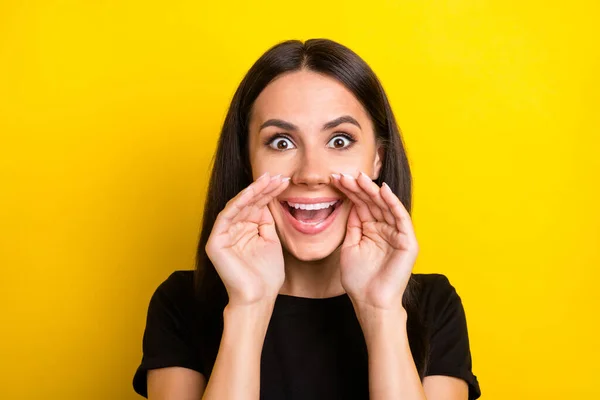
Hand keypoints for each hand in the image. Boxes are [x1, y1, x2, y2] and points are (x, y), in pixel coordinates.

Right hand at [205, 172, 289, 306]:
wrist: (258, 298)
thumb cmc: (266, 276)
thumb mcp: (271, 242)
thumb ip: (267, 222)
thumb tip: (268, 201)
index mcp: (245, 230)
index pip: (256, 206)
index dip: (269, 192)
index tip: (284, 181)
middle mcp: (232, 230)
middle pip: (248, 203)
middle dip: (263, 188)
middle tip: (277, 176)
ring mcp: (222, 235)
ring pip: (238, 205)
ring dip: (254, 191)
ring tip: (269, 180)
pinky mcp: (215, 241)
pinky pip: (227, 215)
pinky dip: (240, 202)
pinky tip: (253, 192)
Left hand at [331, 171, 418, 310]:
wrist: (370, 302)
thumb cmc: (358, 279)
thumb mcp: (350, 246)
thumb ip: (353, 225)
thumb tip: (350, 204)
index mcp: (372, 229)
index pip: (361, 204)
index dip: (349, 191)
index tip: (335, 179)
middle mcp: (386, 228)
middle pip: (372, 202)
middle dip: (358, 187)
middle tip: (344, 174)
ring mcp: (397, 234)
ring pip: (385, 206)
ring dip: (372, 191)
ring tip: (359, 177)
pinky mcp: (408, 241)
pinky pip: (400, 217)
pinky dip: (392, 203)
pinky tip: (382, 190)